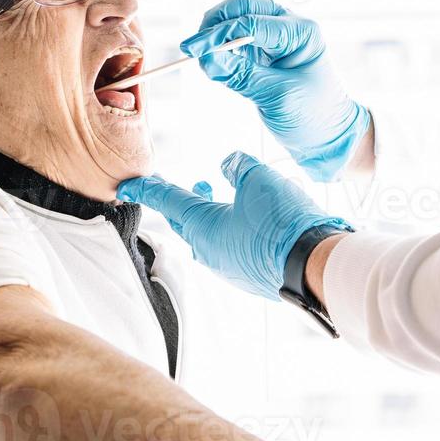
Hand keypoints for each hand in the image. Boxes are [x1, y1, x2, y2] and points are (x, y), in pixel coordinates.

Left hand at [117, 151, 348, 300]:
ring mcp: (229, 268)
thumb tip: (229, 164)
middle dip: (184, 201)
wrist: (313, 265)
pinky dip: (233, 230)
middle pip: (187, 222)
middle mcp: (210, 251)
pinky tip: (251, 220)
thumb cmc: (282, 222)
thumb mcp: (259, 179)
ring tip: (218, 194)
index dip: (148, 189)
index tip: (126, 187)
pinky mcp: (249, 277)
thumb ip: (239, 167)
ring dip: (212, 214)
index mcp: (203, 227)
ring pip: (210, 237)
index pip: (168, 201)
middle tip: (185, 184)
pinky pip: (231, 250)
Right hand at [181, 0, 370, 180]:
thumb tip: (206, 58)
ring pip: (238, 18)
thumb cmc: (314, 117)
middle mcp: (290, 27)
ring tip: (203, 58)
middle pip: (243, 7)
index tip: (193, 51)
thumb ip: (241, 76)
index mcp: (301, 33)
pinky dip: (222, 46)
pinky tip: (215, 62)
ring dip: (217, 33)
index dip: (218, 35)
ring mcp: (278, 37)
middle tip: (193, 48)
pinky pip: (238, 38)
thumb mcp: (277, 97)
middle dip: (215, 23)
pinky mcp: (266, 51)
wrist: (329, 136)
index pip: (251, 23)